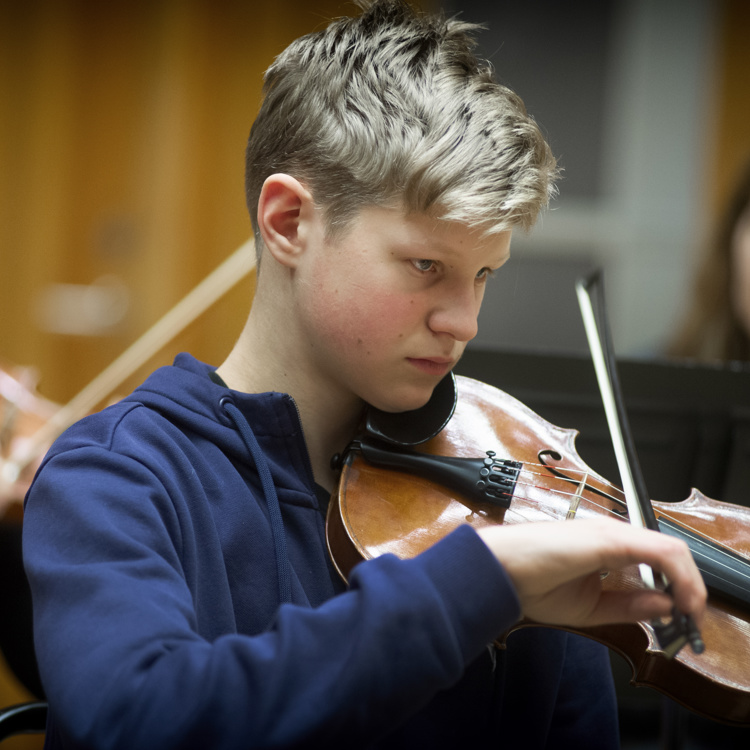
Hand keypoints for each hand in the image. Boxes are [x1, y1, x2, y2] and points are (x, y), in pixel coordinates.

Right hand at [477, 518, 706, 626]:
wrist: (500, 570)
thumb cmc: (531, 583)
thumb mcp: (590, 607)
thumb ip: (628, 606)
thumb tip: (667, 605)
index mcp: (606, 549)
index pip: (657, 561)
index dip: (677, 587)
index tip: (682, 618)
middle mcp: (612, 535)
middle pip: (670, 553)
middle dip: (689, 589)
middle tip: (690, 621)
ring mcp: (612, 533)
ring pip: (672, 549)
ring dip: (690, 584)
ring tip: (688, 613)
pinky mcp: (610, 538)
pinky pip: (661, 550)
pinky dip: (680, 577)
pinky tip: (679, 600)